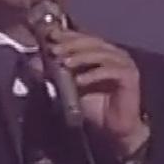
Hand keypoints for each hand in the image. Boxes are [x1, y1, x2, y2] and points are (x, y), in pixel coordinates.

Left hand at [44, 28, 149, 155]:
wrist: (112, 128)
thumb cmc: (92, 106)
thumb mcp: (67, 88)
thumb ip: (52, 74)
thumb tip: (33, 62)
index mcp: (98, 52)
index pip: (81, 37)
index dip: (65, 35)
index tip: (48, 36)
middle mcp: (112, 53)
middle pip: (91, 41)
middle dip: (70, 44)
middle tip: (54, 49)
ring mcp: (123, 63)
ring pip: (101, 53)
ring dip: (81, 56)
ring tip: (65, 63)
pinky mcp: (130, 76)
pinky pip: (111, 71)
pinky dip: (94, 74)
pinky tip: (80, 80)